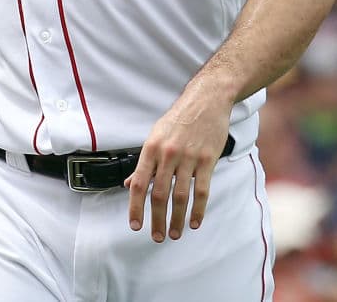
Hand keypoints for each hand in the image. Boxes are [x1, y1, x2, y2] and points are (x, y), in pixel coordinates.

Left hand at [124, 84, 232, 241]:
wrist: (206, 100)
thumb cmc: (179, 119)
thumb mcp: (155, 135)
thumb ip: (144, 162)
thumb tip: (129, 184)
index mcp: (151, 148)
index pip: (139, 183)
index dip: (135, 207)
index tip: (135, 224)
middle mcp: (168, 154)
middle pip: (160, 194)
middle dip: (157, 219)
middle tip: (157, 237)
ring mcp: (188, 157)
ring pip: (181, 196)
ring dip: (177, 219)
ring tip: (174, 234)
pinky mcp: (207, 159)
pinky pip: (202, 190)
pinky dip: (198, 209)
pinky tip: (195, 221)